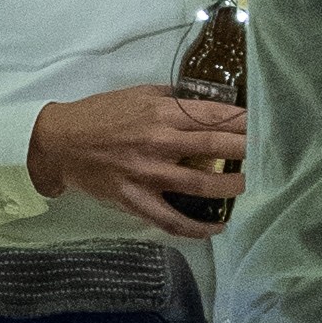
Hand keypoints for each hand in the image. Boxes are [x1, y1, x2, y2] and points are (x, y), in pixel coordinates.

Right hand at [28, 82, 244, 228]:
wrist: (59, 142)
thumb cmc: (99, 114)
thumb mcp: (137, 94)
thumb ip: (172, 99)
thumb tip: (206, 104)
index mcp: (161, 113)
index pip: (214, 116)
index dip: (242, 121)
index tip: (260, 124)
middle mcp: (159, 142)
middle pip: (216, 146)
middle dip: (245, 150)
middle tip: (261, 152)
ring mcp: (148, 174)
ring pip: (202, 186)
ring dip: (230, 187)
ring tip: (242, 185)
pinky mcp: (136, 199)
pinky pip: (172, 220)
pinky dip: (198, 228)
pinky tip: (216, 226)